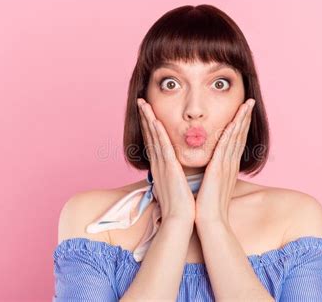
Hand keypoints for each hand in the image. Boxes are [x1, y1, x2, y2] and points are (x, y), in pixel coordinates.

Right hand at [137, 98, 195, 224]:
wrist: (180, 220)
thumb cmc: (180, 205)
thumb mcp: (175, 185)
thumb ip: (174, 174)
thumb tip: (176, 169)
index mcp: (160, 167)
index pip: (154, 142)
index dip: (149, 126)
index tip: (147, 112)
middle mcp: (158, 164)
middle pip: (150, 136)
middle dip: (145, 118)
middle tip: (141, 102)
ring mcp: (162, 166)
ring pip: (154, 138)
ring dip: (148, 120)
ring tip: (143, 104)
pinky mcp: (169, 169)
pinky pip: (162, 148)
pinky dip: (158, 135)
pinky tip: (155, 122)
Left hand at [194, 98, 255, 225]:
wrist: (210, 222)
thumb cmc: (209, 206)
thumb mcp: (213, 185)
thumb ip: (213, 173)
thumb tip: (210, 168)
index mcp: (227, 167)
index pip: (235, 141)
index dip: (240, 125)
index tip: (243, 112)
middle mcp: (230, 164)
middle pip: (240, 135)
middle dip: (245, 117)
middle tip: (250, 101)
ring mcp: (226, 166)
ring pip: (236, 137)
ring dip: (241, 119)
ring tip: (247, 104)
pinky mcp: (219, 169)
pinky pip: (226, 146)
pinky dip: (230, 132)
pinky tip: (234, 120)